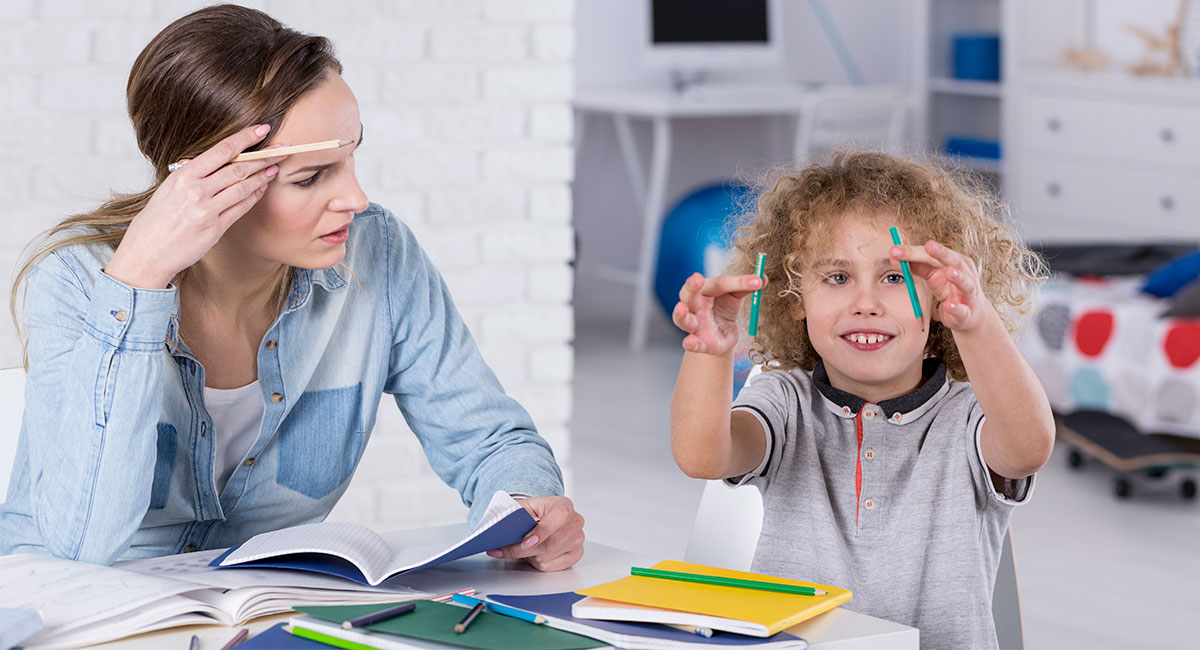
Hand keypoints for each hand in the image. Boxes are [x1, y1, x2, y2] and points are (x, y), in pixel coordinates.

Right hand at [105, 124, 288, 288]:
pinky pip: (241, 208)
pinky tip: (262, 188)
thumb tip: (216, 160)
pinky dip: (254, 196)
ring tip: (274, 167)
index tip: (262, 129)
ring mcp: (207, 210)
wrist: (148, 250)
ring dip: (262, 176)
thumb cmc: (158, 218)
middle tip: (281, 149)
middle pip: (238, 168)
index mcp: (184, 175)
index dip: (245, 138)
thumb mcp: (170, 187)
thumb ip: (193, 174)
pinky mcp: (216, 228)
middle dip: (263, 157)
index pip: (221, 150)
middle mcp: (196, 190)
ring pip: (243, 187)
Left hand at [485, 496, 583, 571]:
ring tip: (523, 547)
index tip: (524, 541)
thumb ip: (514, 516)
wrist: (538, 518)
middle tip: (506, 550)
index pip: (559, 516)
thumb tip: (503, 529)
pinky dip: (536, 563)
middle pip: (550, 543)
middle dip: (525, 550)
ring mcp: (577, 539)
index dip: (542, 531)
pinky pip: (551, 567)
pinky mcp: (575, 555)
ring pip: (547, 557)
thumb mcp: (520, 507)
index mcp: (564, 504)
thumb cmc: (530, 512)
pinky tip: (534, 553)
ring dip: (529, 555)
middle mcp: (575, 521)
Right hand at [672, 272, 764, 354]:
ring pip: (683, 319)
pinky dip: (690, 343)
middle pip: (689, 294)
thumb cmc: (725, 308)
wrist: (721, 334)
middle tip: (697, 279)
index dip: (738, 282)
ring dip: (681, 314)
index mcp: (706, 289)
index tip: (756, 281)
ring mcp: (695, 324)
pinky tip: (690, 342)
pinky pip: (691, 344)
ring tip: (681, 309)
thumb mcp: (736, 297)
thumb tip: (762, 277)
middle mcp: (695, 305)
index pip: (720, 283)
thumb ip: (747, 287)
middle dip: (691, 286)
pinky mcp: (699, 343)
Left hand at [890, 240, 988, 330]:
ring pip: (966, 284)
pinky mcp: (966, 313)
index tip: (896, 250)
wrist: (968, 314)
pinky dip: (956, 308)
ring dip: (958, 278)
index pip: (933, 254)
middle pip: (954, 261)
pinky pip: (962, 310)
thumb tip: (894, 256)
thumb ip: (916, 266)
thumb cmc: (948, 288)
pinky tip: (948, 305)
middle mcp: (965, 274)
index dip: (915, 251)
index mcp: (955, 262)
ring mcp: (968, 294)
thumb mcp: (932, 275)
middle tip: (929, 245)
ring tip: (949, 272)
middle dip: (943, 253)